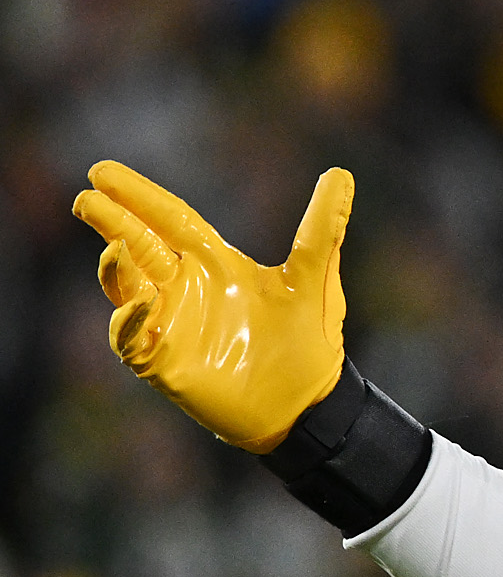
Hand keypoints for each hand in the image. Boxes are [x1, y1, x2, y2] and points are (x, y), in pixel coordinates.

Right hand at [74, 161, 353, 452]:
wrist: (310, 404)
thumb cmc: (310, 340)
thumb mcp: (314, 279)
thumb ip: (322, 229)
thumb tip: (341, 173)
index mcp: (215, 262)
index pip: (170, 219)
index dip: (139, 196)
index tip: (102, 172)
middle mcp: (184, 286)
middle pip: (139, 244)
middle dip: (112, 220)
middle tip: (85, 197)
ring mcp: (170, 321)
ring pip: (127, 286)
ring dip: (116, 267)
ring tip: (116, 246)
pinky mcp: (163, 360)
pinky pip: (131, 338)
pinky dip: (127, 322)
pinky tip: (135, 305)